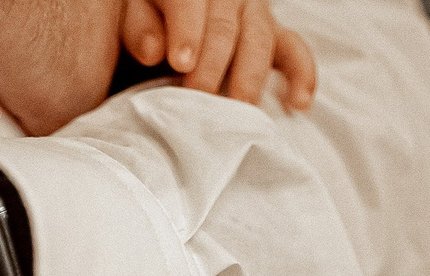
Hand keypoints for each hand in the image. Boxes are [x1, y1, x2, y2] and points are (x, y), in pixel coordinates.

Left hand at [122, 0, 317, 109]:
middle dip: (214, 62)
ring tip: (240, 111)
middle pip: (226, 24)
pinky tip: (298, 103)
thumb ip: (138, 27)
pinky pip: (294, 51)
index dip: (186, 30)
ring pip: (260, 39)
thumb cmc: (143, 31)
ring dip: (250, 77)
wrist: (166, 42)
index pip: (189, 0)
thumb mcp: (129, 21)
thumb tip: (152, 50)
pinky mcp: (274, 38)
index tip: (181, 63)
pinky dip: (301, 75)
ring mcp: (253, 15)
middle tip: (201, 97)